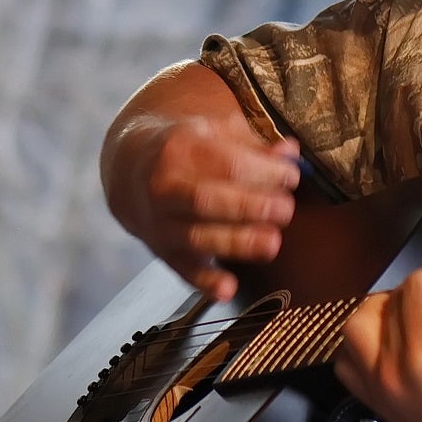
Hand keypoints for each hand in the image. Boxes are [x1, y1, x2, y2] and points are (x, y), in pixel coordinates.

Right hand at [109, 109, 298, 300]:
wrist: (130, 171)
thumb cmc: (186, 148)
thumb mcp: (214, 132)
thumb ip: (254, 144)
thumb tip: (290, 153)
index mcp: (180, 149)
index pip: (228, 164)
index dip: (265, 172)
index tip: (291, 176)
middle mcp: (165, 188)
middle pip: (208, 200)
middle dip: (252, 206)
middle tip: (285, 210)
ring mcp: (161, 223)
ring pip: (198, 237)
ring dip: (238, 243)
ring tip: (272, 243)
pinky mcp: (162, 251)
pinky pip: (183, 270)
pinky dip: (205, 282)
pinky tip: (228, 288)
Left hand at [334, 258, 421, 421]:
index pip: (420, 286)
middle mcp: (394, 377)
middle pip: (383, 303)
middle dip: (419, 289)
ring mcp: (383, 397)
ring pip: (355, 332)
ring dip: (385, 314)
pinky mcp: (383, 412)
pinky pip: (353, 366)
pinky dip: (369, 347)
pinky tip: (403, 346)